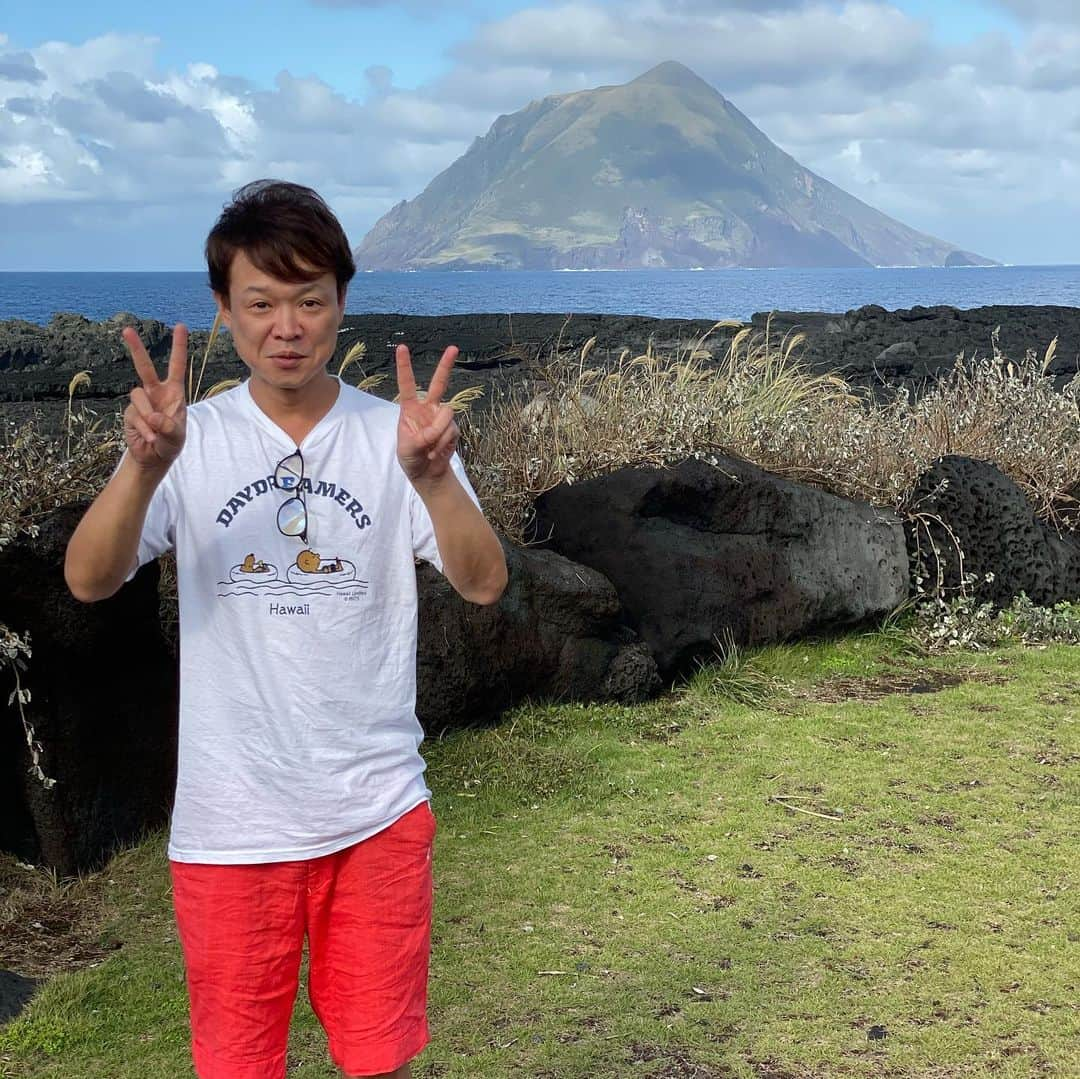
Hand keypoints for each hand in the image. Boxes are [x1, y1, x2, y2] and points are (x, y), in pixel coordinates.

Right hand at [122, 324, 187, 471]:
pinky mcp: (129, 413)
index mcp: (173, 392)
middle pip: (144, 367)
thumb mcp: (177, 437)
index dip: (178, 346)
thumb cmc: (171, 443)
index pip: (176, 366)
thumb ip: (169, 427)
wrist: (154, 457)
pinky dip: (143, 429)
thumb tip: (153, 416)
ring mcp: (141, 402)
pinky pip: (134, 415)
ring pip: (138, 396)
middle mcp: (155, 393)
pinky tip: (150, 438)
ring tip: (156, 433)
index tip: (180, 325)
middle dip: (136, 349)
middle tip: (126, 329)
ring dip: (148, 416)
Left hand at [395, 343, 458, 485]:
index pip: (407, 384)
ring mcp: (442, 417)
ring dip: (438, 434)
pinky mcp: (453, 428)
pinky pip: (451, 431)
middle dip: (446, 365)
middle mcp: (428, 408)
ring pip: (446, 414)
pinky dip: (443, 444)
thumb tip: (444, 421)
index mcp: (410, 409)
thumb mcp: (408, 448)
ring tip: (428, 449)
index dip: (404, 366)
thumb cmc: (411, 458)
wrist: (427, 473)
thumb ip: (423, 435)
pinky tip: (437, 452)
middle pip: (438, 383)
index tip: (402, 347)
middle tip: (453, 348)